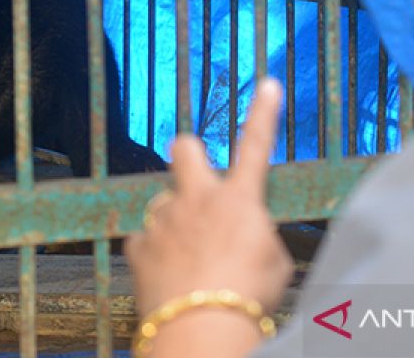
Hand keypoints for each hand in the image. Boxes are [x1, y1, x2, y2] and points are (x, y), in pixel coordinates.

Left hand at [125, 78, 293, 317]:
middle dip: (190, 155)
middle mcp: (198, 199)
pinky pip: (146, 240)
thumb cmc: (248, 300)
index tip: (266, 84)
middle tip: (197, 181)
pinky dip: (155, 254)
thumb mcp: (275, 264)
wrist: (202, 330)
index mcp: (240, 200)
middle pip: (186, 148)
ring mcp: (164, 219)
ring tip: (190, 261)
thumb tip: (247, 235)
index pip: (257, 144)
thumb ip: (258, 236)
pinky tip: (169, 277)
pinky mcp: (139, 245)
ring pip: (165, 203)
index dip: (263, 112)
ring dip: (175, 221)